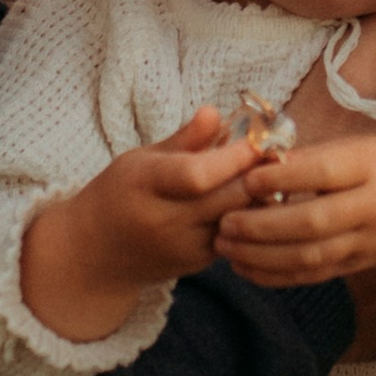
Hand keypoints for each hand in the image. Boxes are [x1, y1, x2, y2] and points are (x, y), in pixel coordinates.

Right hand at [20, 110, 263, 342]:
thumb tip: (214, 112)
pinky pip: (236, 235)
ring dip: (260, 196)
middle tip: (277, 152)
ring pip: (239, 219)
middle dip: (256, 174)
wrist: (98, 254)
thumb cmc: (120, 194)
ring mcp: (184, 247)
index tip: (256, 139)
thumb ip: (183, 140)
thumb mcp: (141, 159)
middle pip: (226, 198)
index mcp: (144, 185)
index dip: (233, 158)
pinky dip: (250, 215)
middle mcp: (164, 220)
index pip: (197, 175)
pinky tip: (257, 198)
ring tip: (272, 173)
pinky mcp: (199, 263)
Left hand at [217, 137, 375, 293]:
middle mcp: (373, 209)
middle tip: (225, 221)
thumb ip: (311, 157)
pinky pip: (310, 276)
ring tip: (225, 244)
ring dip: (261, 254)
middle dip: (264, 225)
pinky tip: (242, 267)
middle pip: (315, 223)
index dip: (285, 178)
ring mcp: (365, 244)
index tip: (248, 178)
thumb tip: (254, 163)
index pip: (326, 174)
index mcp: (374, 169)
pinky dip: (273, 275)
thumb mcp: (357, 148)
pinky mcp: (353, 267)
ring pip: (310, 256)